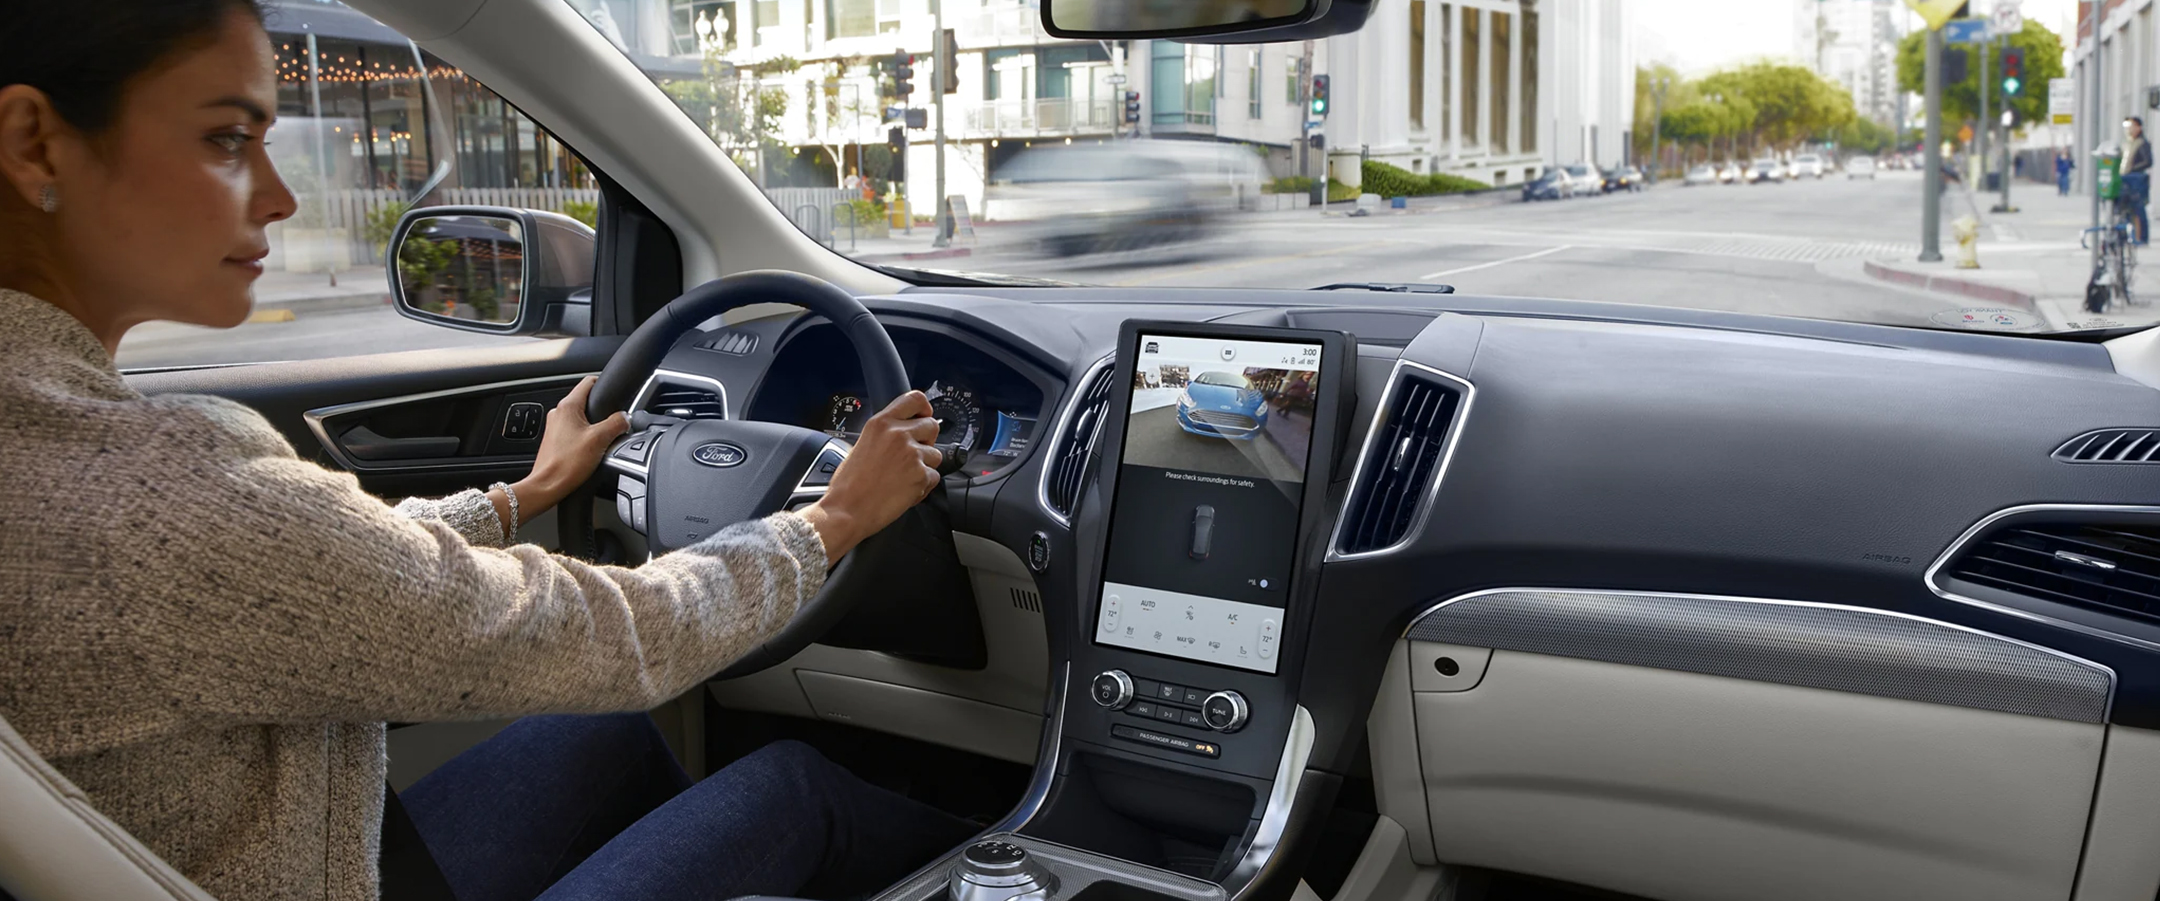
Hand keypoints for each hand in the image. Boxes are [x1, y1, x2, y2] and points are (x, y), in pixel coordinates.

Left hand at [500, 376, 628, 524]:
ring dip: (594, 427)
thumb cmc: (566, 464)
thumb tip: (625, 417)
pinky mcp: (555, 441)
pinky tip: (592, 451)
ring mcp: (555, 427)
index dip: (605, 385)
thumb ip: (616, 423)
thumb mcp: (599, 440)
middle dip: (603, 412)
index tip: (616, 394)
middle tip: (614, 425)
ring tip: (602, 442)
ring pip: (581, 419)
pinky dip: (586, 437)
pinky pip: (575, 432)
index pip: (589, 382)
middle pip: (587, 402)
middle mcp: (558, 413)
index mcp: (567, 406)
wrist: (547, 486)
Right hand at [798, 391, 940, 561]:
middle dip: (927, 440)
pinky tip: (904, 490)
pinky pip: (934, 477)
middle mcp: (898, 434)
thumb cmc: (849, 484)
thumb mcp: (862, 444)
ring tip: (903, 477)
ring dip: (925, 466)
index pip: (915, 399)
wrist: (847, 510)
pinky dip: (923, 485)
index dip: (924, 408)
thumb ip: (885, 434)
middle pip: (932, 425)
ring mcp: (912, 454)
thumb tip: (904, 430)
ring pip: (936, 454)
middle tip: (913, 454)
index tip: (924, 416)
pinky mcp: (921, 475)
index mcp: (881, 423)